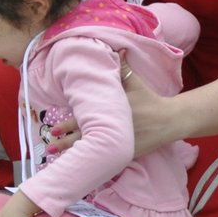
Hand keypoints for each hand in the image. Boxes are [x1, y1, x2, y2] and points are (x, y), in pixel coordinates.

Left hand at [47, 61, 175, 158]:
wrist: (169, 120)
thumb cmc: (150, 99)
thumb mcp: (136, 82)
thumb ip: (123, 67)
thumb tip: (119, 47)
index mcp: (108, 112)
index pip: (82, 120)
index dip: (66, 125)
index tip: (52, 129)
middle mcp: (110, 129)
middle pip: (83, 138)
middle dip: (64, 143)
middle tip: (49, 147)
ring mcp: (118, 144)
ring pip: (92, 152)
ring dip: (75, 155)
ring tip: (58, 160)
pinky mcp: (126, 154)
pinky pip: (106, 160)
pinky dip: (94, 164)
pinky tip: (82, 169)